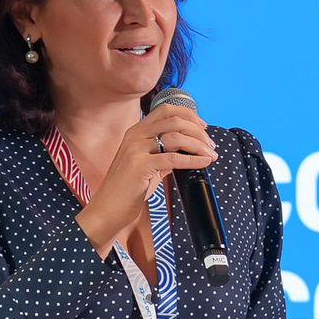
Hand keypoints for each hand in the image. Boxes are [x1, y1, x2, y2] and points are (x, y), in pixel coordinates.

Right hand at [80, 99, 206, 256]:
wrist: (108, 208)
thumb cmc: (127, 189)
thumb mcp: (147, 165)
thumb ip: (163, 154)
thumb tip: (187, 150)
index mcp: (136, 131)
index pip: (166, 110)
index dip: (188, 114)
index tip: (203, 126)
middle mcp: (135, 135)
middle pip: (174, 120)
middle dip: (198, 130)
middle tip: (211, 143)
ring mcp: (136, 149)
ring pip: (176, 137)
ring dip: (199, 145)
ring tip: (211, 154)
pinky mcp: (140, 165)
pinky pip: (173, 158)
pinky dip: (193, 159)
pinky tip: (203, 162)